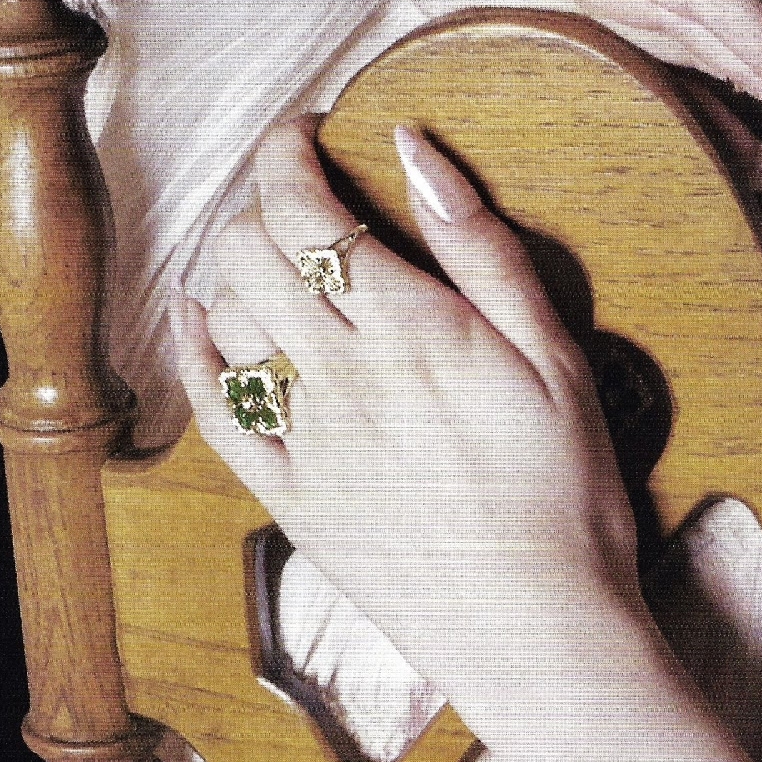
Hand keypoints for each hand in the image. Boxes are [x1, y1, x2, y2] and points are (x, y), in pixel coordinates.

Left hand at [169, 117, 646, 730]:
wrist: (539, 631)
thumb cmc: (567, 494)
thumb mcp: (555, 355)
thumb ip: (482, 247)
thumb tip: (419, 149)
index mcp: (411, 328)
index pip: (309, 209)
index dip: (288, 152)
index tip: (305, 130)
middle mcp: (341, 375)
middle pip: (252, 251)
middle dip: (261, 198)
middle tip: (297, 188)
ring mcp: (305, 439)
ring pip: (225, 318)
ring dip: (235, 267)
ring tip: (272, 254)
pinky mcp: (289, 496)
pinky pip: (215, 409)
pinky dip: (195, 350)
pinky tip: (197, 320)